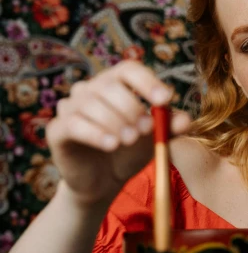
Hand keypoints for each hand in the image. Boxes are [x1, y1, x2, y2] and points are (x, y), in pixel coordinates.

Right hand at [45, 61, 192, 206]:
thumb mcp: (154, 140)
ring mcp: (70, 107)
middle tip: (146, 130)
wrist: (103, 182)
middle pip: (110, 86)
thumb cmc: (129, 152)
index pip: (129, 70)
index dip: (147, 82)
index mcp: (115, 83)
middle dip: (131, 108)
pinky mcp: (57, 129)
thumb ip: (170, 129)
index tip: (164, 100)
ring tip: (129, 141)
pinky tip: (110, 145)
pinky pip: (73, 124)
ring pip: (91, 104)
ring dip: (114, 122)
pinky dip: (95, 133)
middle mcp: (89, 89)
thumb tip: (186, 120)